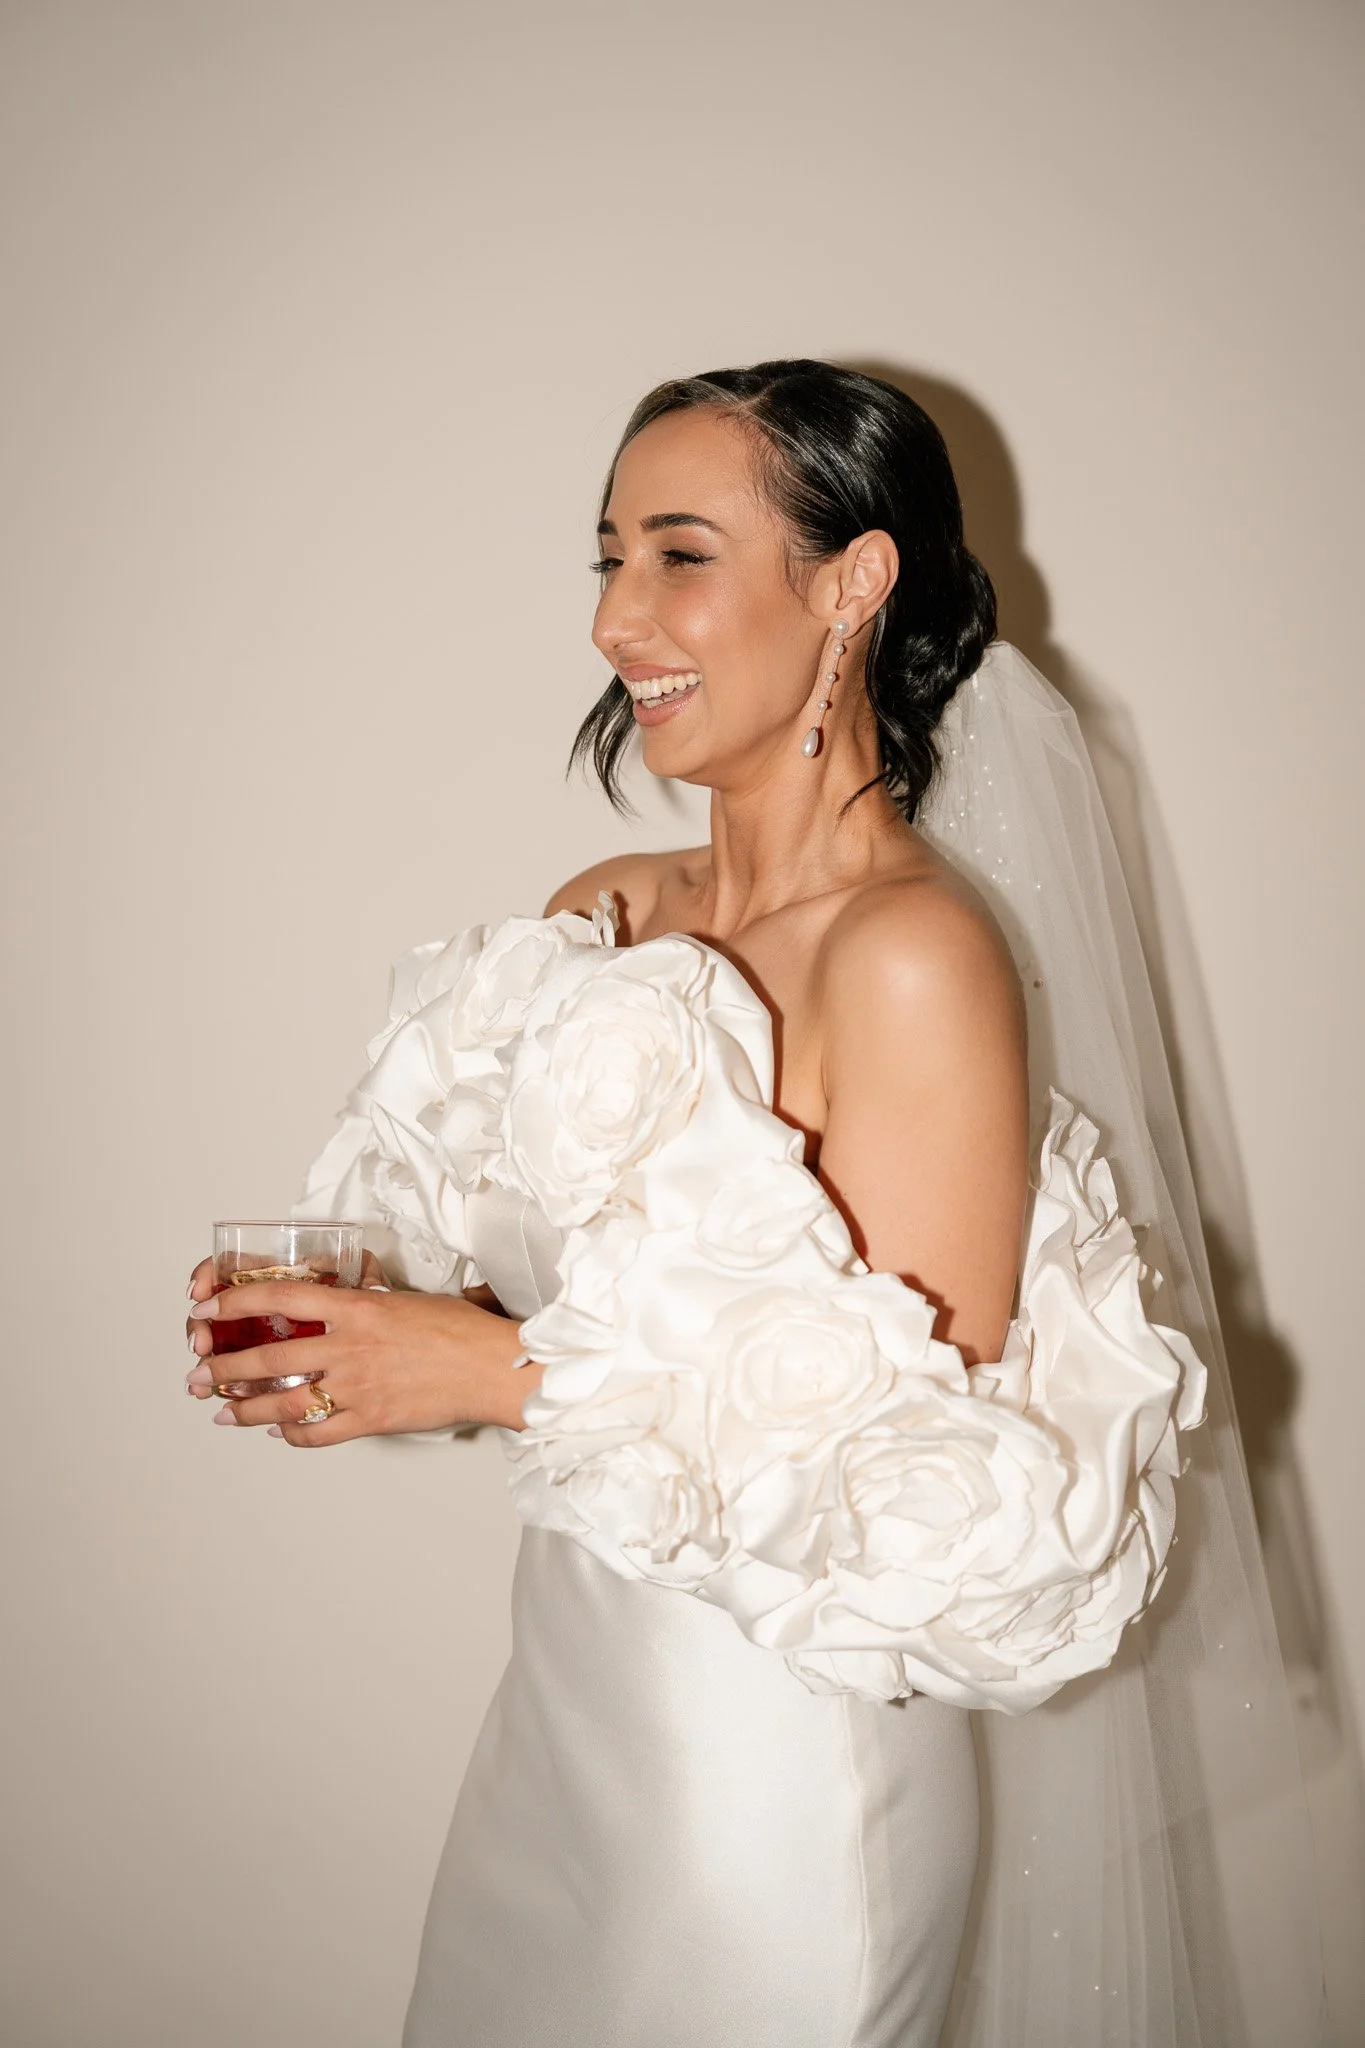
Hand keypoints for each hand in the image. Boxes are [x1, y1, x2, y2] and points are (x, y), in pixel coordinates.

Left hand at [183, 1257, 540, 1445]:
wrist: (493, 1368)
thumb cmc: (459, 1331)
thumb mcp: (402, 1300)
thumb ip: (361, 1305)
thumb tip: (332, 1305)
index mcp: (358, 1307)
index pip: (282, 1297)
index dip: (236, 1303)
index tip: (208, 1310)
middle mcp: (350, 1346)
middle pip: (269, 1356)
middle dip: (225, 1368)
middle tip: (199, 1374)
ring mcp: (358, 1386)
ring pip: (283, 1402)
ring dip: (245, 1409)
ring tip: (223, 1411)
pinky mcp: (371, 1420)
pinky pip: (317, 1433)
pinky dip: (291, 1435)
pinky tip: (279, 1432)